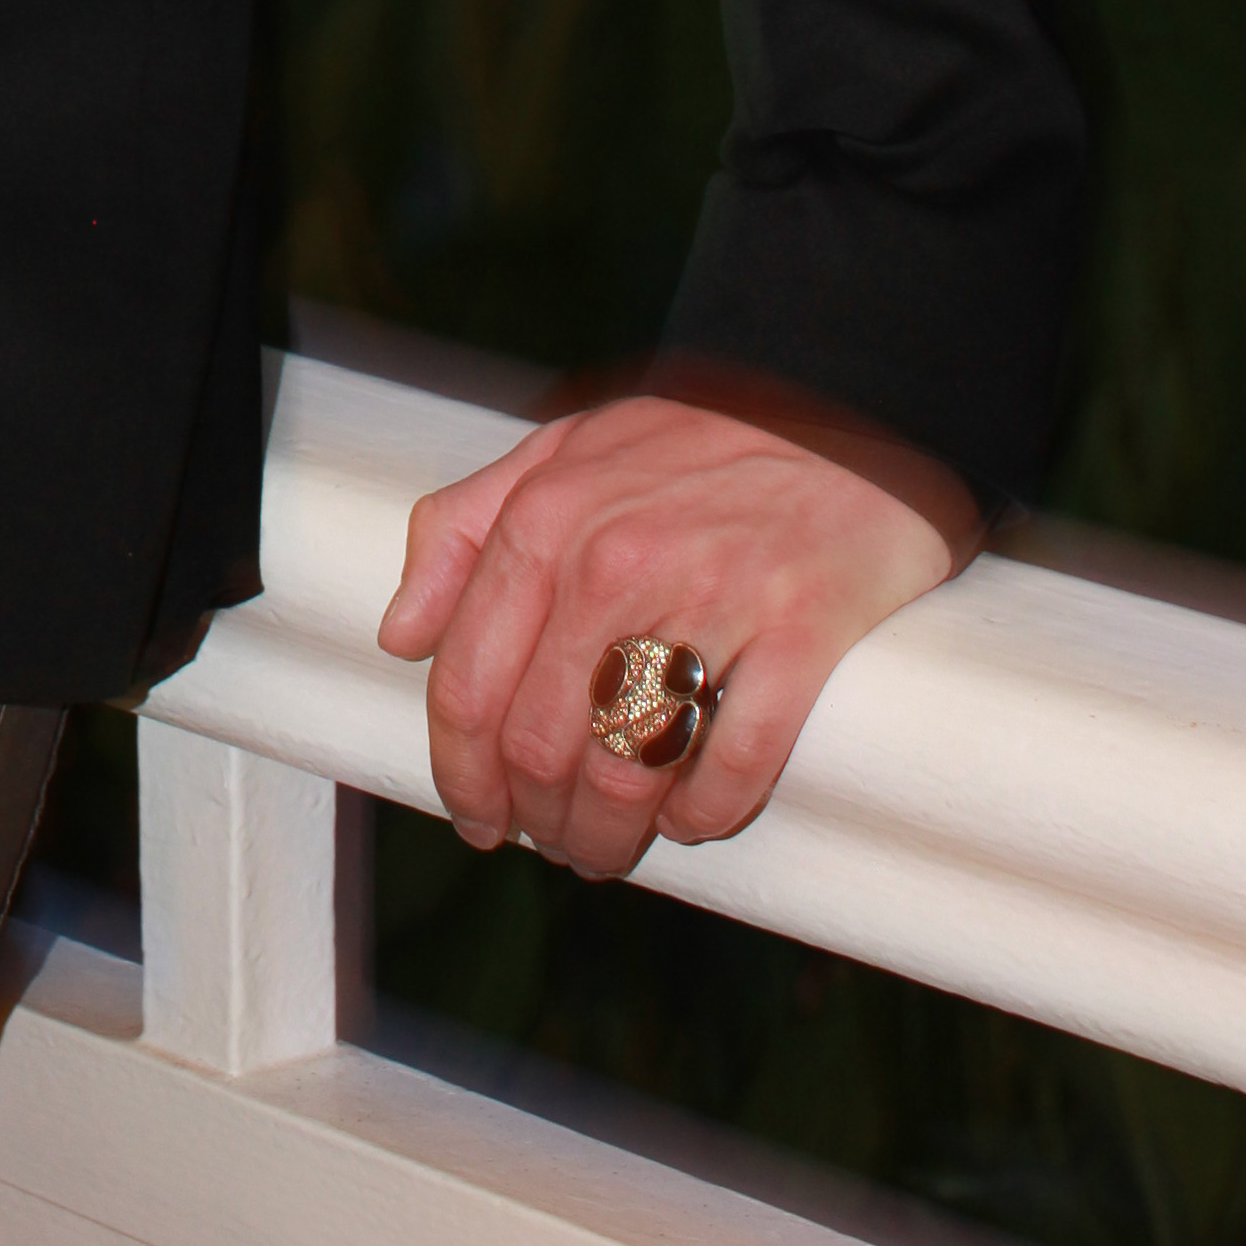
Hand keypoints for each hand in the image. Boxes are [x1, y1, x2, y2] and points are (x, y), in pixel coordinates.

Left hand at [375, 379, 974, 881]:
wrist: (847, 399)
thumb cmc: (695, 436)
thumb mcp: (559, 450)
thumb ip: (461, 528)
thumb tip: (398, 634)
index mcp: (545, 520)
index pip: (469, 683)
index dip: (461, 774)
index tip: (475, 817)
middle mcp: (615, 561)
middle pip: (542, 745)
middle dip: (537, 818)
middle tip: (552, 841)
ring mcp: (710, 597)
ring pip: (628, 769)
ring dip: (610, 834)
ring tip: (610, 846)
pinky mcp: (801, 631)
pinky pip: (734, 764)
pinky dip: (703, 814)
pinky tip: (690, 817)